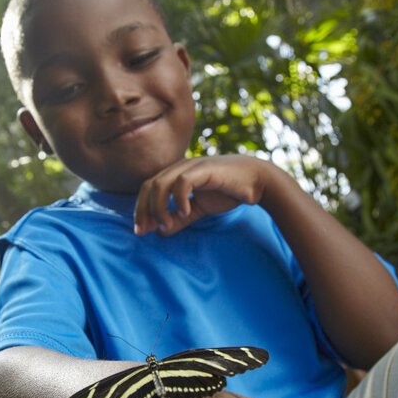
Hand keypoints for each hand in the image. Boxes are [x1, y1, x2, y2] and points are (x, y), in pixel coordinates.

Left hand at [134, 155, 271, 235]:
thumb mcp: (199, 209)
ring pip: (161, 183)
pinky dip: (178, 199)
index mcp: (176, 174)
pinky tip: (184, 212)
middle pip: (149, 186)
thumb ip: (181, 219)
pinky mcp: (204, 169)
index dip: (141, 209)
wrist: (257, 181)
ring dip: (159, 207)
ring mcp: (191, 166)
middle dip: (143, 210)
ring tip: (166, 225)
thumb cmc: (228, 192)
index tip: (140, 231)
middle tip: (143, 231)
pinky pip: (182, 182)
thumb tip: (161, 232)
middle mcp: (180, 167)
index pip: (148, 189)